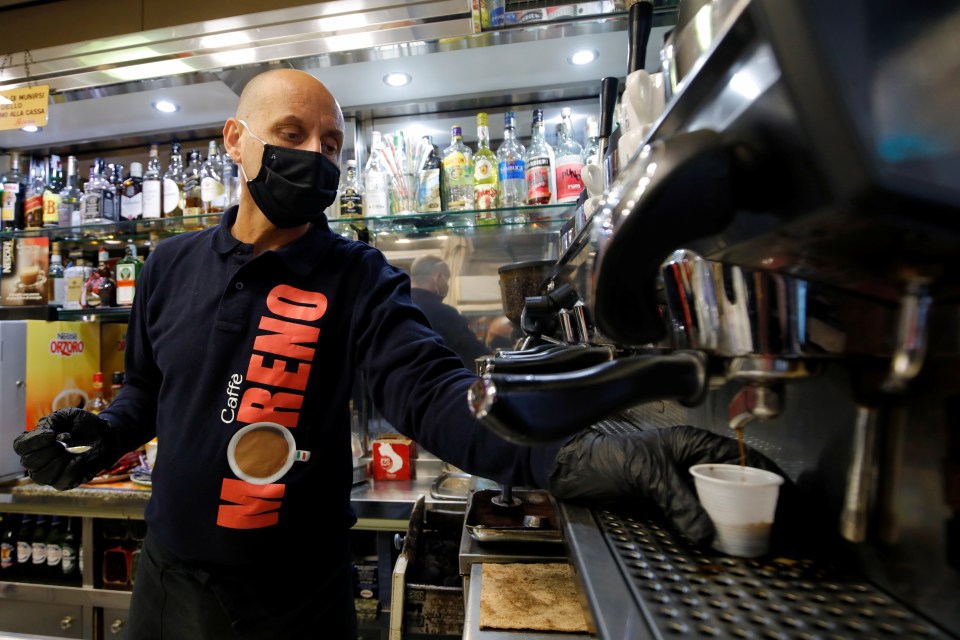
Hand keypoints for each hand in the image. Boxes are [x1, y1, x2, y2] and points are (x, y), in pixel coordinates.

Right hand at [13, 408, 118, 490]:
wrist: (106, 435)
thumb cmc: (84, 425)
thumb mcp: (69, 415)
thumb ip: (53, 420)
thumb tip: (44, 431)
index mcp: (35, 442)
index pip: (20, 446)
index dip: (33, 441)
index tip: (52, 434)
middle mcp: (37, 460)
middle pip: (29, 462)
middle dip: (49, 451)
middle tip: (66, 441)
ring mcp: (49, 473)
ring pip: (41, 476)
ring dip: (58, 462)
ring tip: (73, 450)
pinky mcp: (64, 482)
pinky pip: (60, 483)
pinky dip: (71, 470)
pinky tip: (80, 459)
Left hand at [548, 424, 789, 546]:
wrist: (575, 470)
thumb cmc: (606, 457)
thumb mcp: (647, 475)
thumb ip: (679, 502)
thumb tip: (707, 532)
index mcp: (692, 443)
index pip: (740, 456)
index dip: (766, 473)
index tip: (786, 492)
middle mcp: (690, 460)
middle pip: (735, 480)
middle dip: (757, 498)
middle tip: (778, 521)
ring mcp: (680, 480)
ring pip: (719, 498)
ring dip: (736, 515)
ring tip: (757, 532)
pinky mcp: (669, 499)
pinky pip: (700, 512)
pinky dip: (714, 524)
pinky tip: (723, 537)